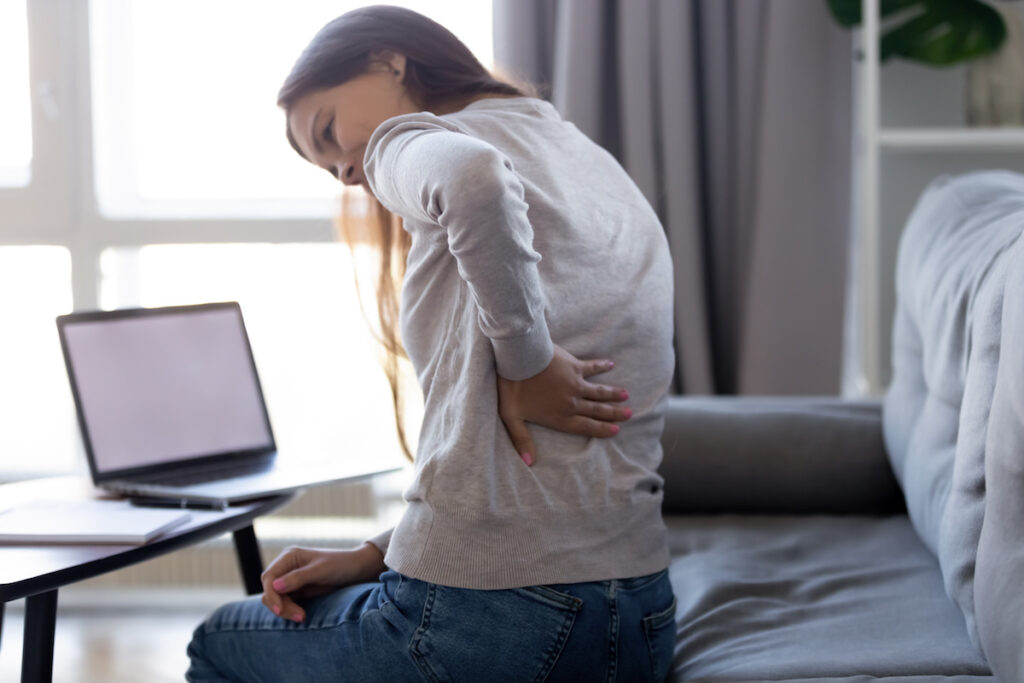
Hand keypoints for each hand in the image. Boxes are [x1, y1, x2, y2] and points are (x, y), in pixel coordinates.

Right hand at [260, 543, 384, 622]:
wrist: (358, 570)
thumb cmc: (340, 565)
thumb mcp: (320, 571)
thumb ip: (297, 578)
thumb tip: (274, 586)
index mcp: (289, 556)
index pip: (269, 577)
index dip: (271, 594)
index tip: (280, 609)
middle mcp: (286, 567)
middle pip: (270, 590)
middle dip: (279, 605)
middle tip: (299, 616)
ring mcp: (291, 579)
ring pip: (276, 599)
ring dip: (285, 610)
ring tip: (302, 617)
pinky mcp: (297, 591)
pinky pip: (286, 603)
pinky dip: (290, 611)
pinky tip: (302, 615)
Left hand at [497, 344, 630, 465]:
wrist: (519, 360)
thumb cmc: (512, 389)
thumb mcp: (512, 418)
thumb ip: (522, 440)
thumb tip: (528, 462)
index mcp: (559, 417)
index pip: (585, 426)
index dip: (601, 429)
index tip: (616, 430)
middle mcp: (571, 402)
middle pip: (597, 410)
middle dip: (613, 414)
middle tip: (629, 414)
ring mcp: (575, 384)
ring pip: (599, 392)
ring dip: (613, 394)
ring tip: (626, 396)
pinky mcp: (574, 366)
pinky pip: (592, 367)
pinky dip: (601, 366)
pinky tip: (610, 364)